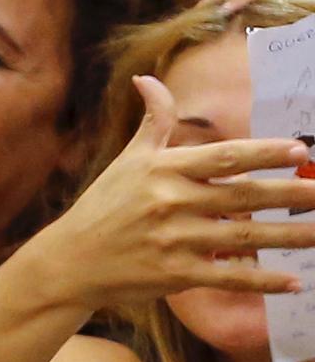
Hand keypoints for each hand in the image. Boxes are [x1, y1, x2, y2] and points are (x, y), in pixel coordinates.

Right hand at [20, 75, 314, 310]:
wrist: (68, 262)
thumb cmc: (102, 207)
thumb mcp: (126, 161)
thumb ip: (151, 122)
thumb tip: (146, 80)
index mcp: (164, 171)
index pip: (225, 157)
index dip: (265, 153)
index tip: (300, 151)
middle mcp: (171, 203)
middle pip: (246, 196)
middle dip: (293, 194)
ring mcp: (174, 241)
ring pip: (246, 237)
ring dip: (292, 236)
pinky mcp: (174, 275)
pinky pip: (227, 276)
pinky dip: (262, 280)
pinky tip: (294, 281)